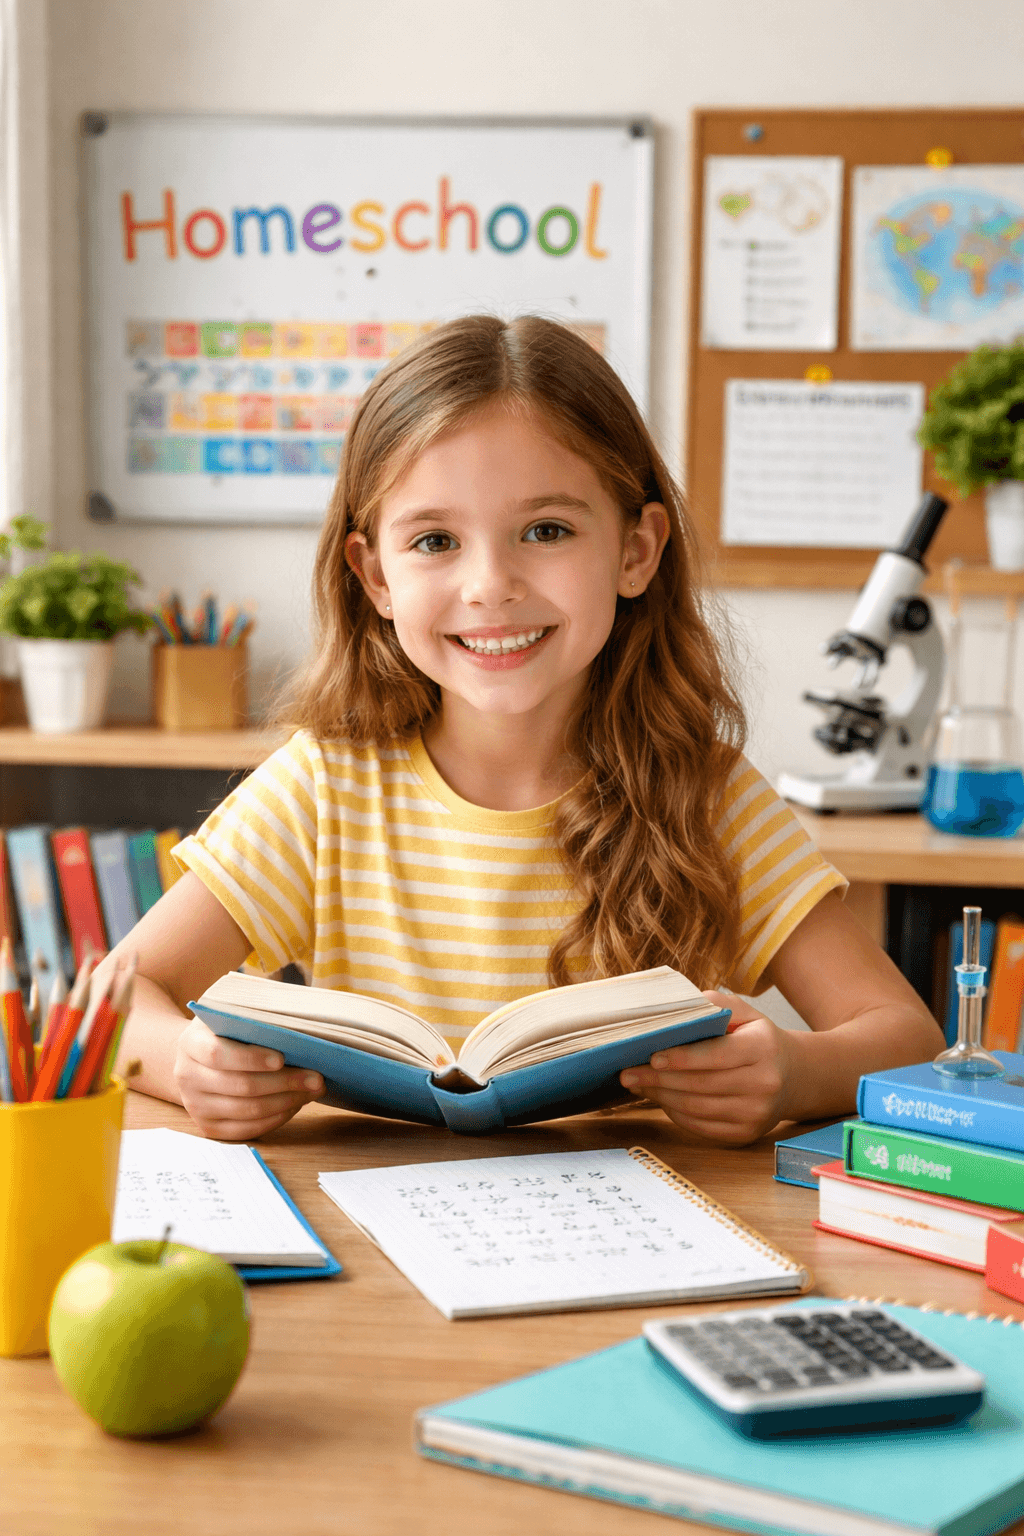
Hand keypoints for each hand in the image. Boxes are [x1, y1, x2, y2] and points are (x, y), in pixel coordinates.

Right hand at [173, 1018, 324, 1140]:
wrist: (197, 1058)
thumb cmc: (225, 1031)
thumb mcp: (231, 1014)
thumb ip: (254, 1018)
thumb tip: (297, 1030)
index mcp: (190, 1043)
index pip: (218, 1054)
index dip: (251, 1058)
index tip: (282, 1058)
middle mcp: (187, 1077)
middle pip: (240, 1086)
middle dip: (284, 1083)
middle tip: (316, 1077)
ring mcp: (196, 1105)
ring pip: (247, 1110)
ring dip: (286, 1101)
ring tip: (313, 1090)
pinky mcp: (208, 1127)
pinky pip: (247, 1129)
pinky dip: (276, 1118)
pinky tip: (295, 1104)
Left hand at [619, 992, 792, 1144]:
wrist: (793, 1076)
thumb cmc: (758, 1038)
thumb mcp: (745, 1013)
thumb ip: (714, 1005)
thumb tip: (677, 1007)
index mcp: (763, 1049)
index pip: (716, 1055)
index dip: (681, 1058)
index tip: (651, 1056)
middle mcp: (764, 1084)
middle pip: (701, 1085)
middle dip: (659, 1079)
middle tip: (628, 1073)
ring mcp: (756, 1114)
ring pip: (697, 1108)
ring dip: (661, 1097)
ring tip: (638, 1084)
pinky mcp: (746, 1134)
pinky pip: (701, 1126)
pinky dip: (675, 1113)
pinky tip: (660, 1098)